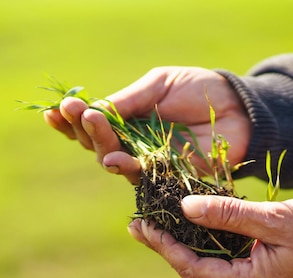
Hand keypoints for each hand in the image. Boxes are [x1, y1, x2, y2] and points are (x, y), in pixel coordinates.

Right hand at [44, 66, 250, 183]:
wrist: (238, 108)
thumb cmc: (198, 90)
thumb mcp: (158, 85)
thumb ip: (128, 100)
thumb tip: (92, 111)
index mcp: (127, 120)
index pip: (92, 124)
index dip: (71, 120)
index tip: (54, 110)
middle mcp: (132, 144)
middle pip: (97, 144)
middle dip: (83, 128)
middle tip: (75, 112)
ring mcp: (148, 162)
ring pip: (113, 160)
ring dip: (100, 144)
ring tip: (91, 125)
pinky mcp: (167, 178)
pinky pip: (141, 176)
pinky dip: (126, 167)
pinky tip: (114, 157)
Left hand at [128, 195, 292, 277]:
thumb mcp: (273, 218)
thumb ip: (229, 214)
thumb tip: (185, 208)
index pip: (194, 270)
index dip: (165, 248)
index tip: (142, 228)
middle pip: (195, 270)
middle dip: (166, 247)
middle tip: (138, 226)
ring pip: (208, 265)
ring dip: (182, 245)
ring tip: (155, 224)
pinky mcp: (262, 272)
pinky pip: (224, 259)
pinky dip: (205, 243)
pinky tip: (190, 226)